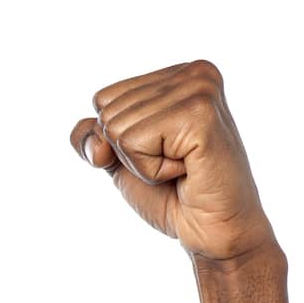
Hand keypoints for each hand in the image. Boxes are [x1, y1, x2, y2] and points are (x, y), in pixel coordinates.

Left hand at [70, 60, 277, 263]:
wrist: (213, 230)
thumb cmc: (172, 194)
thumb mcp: (119, 159)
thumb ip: (91, 137)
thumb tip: (95, 143)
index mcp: (177, 73)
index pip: (103, 99)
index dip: (118, 139)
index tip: (163, 152)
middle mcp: (194, 72)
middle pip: (107, 112)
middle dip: (130, 153)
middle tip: (175, 164)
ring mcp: (199, 89)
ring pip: (117, 128)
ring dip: (143, 163)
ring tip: (182, 167)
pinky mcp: (200, 114)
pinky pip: (133, 142)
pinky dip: (151, 170)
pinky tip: (187, 170)